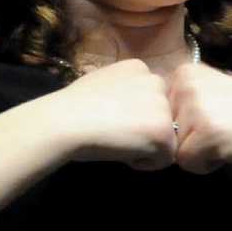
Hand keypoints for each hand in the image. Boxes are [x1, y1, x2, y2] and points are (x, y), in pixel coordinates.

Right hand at [50, 58, 176, 169]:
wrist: (65, 121)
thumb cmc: (72, 107)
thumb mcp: (102, 84)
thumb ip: (124, 91)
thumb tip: (131, 111)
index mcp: (139, 67)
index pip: (151, 98)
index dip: (134, 116)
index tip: (112, 120)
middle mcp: (155, 81)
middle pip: (162, 117)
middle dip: (143, 130)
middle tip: (115, 134)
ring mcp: (162, 106)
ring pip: (166, 138)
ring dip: (144, 147)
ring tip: (117, 142)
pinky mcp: (164, 131)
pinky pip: (165, 158)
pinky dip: (145, 163)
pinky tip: (122, 152)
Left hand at [168, 64, 231, 173]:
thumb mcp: (213, 90)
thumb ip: (183, 98)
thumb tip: (148, 116)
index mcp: (184, 72)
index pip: (162, 114)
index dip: (186, 125)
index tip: (214, 118)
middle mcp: (185, 84)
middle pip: (166, 131)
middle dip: (190, 139)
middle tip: (222, 130)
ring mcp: (195, 108)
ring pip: (174, 148)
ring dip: (199, 152)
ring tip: (226, 139)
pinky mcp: (204, 133)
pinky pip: (186, 163)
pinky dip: (206, 165)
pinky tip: (228, 150)